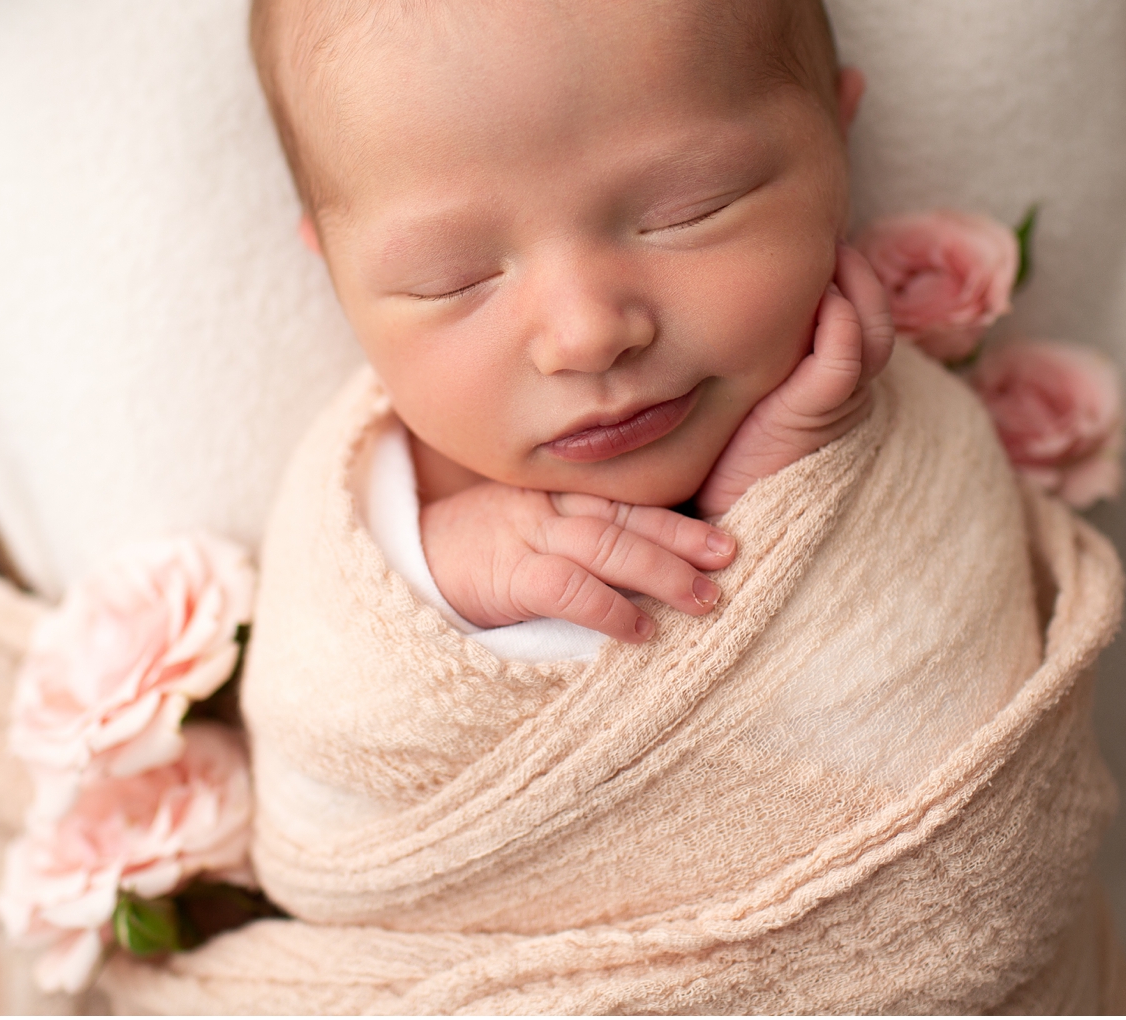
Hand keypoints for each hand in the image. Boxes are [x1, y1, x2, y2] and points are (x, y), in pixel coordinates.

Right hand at [419, 483, 735, 641]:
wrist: (396, 565)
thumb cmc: (465, 555)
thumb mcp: (518, 528)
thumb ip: (568, 534)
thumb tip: (636, 568)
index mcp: (550, 495)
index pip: (623, 501)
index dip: (675, 518)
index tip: (722, 538)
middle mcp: (544, 508)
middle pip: (624, 518)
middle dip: (682, 539)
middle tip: (730, 561)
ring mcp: (524, 538)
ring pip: (606, 545)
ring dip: (661, 572)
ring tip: (704, 600)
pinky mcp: (505, 575)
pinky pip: (566, 587)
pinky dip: (607, 607)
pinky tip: (640, 630)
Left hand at [696, 243, 894, 517]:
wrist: (723, 513)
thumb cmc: (718, 450)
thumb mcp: (732, 387)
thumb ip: (733, 348)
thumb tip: (689, 299)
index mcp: (825, 379)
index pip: (852, 314)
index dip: (843, 276)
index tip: (810, 238)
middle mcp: (842, 387)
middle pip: (873, 313)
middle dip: (856, 269)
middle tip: (828, 230)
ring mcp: (837, 400)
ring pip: (871, 329)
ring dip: (856, 285)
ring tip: (833, 250)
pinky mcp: (821, 412)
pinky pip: (847, 358)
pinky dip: (843, 323)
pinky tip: (826, 297)